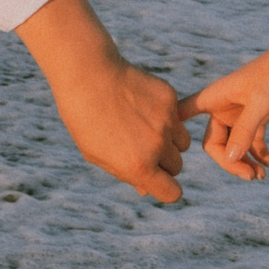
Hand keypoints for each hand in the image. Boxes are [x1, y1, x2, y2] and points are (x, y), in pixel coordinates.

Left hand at [52, 57, 189, 202]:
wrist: (87, 75)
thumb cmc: (86, 119)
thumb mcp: (98, 155)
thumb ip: (126, 173)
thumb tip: (146, 189)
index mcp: (139, 167)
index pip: (172, 193)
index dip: (165, 188)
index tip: (156, 179)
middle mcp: (157, 146)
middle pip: (176, 166)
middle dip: (163, 162)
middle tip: (140, 147)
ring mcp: (166, 121)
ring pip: (183, 143)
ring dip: (169, 141)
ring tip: (143, 127)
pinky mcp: (170, 99)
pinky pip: (177, 117)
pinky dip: (165, 116)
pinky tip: (141, 104)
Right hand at [180, 44, 268, 181]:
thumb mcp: (261, 102)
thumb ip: (245, 131)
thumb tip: (229, 160)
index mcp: (214, 97)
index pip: (182, 116)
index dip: (174, 133)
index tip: (166, 151)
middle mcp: (222, 106)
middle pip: (215, 144)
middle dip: (230, 162)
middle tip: (251, 176)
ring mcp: (238, 113)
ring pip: (234, 146)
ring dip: (245, 162)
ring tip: (262, 176)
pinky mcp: (256, 116)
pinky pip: (252, 142)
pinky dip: (259, 154)